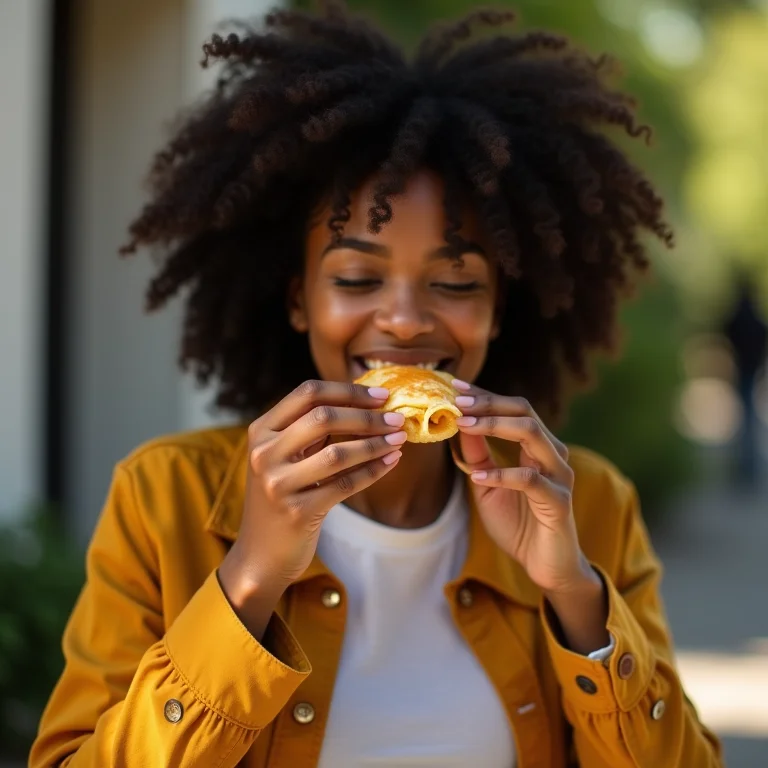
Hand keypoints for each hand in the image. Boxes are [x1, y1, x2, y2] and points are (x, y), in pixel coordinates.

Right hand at [219, 379, 405, 634]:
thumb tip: (368, 404)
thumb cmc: (281, 497)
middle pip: (324, 419)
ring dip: (376, 443)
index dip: (348, 391)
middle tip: (398, 417)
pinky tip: (391, 462)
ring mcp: (278, 484)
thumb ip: (310, 430)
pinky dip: (373, 471)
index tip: (381, 395)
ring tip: (400, 438)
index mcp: (261, 431)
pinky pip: (345, 485)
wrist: (260, 555)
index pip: (307, 393)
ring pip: (337, 453)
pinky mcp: (297, 512)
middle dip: (367, 416)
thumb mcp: (282, 457)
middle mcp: (264, 454)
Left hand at [452, 380, 593, 595]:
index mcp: (538, 447)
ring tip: (463, 424)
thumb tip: (457, 423)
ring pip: (532, 435)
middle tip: (457, 401)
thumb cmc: (518, 524)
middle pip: (524, 412)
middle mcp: (552, 455)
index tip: (455, 387)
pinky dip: (502, 475)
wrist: (545, 566)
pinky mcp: (558, 502)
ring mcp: (559, 476)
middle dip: (488, 404)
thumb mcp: (487, 485)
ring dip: (495, 425)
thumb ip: (477, 456)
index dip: (485, 396)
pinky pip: (530, 480)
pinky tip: (478, 477)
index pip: (514, 409)